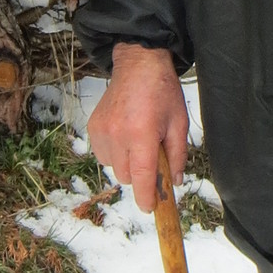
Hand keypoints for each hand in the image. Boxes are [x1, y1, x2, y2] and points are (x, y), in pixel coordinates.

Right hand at [86, 43, 189, 211]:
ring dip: (127, 165)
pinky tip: (125, 136)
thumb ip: (178, 156)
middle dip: (141, 176)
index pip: (142, 177)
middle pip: (127, 177)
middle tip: (153, 157)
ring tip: (138, 143)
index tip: (150, 208)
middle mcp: (117, 135)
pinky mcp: (93, 128)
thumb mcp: (179, 123)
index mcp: (141, 134)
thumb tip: (175, 182)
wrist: (138, 65)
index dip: (146, 197)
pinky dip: (114, 154)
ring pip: (113, 168)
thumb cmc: (162, 92)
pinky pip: (103, 155)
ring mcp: (102, 131)